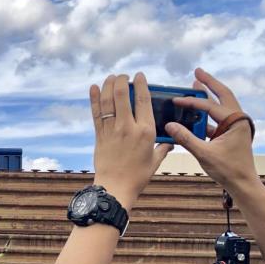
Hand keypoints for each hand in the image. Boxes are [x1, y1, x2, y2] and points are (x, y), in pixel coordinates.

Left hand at [91, 73, 172, 209]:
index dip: (141, 84)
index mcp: (146, 131)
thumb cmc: (137, 176)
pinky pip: (96, 113)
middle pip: (122, 95)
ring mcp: (112, 130)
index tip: (139, 76)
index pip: (143, 100)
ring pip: (107, 101)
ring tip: (110, 78)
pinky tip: (93, 87)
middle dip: (121, 80)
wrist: (115, 187)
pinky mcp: (99, 135)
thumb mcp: (155, 161)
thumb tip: (171, 141)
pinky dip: (94, 99)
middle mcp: (128, 127)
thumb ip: (163, 148)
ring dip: (107, 85)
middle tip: (122, 76)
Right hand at [165, 68, 256, 190]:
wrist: (243, 183)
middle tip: (197, 71)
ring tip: (196, 84)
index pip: (210, 105)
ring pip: (221, 104)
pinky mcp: (231, 132)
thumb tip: (169, 125)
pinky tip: (194, 111)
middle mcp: (238, 119)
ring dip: (209, 95)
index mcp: (235, 121)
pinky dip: (206, 112)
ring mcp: (235, 125)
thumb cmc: (228, 170)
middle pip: (223, 94)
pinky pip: (217, 117)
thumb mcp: (204, 154)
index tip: (176, 99)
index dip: (191, 102)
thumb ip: (185, 138)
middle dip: (209, 83)